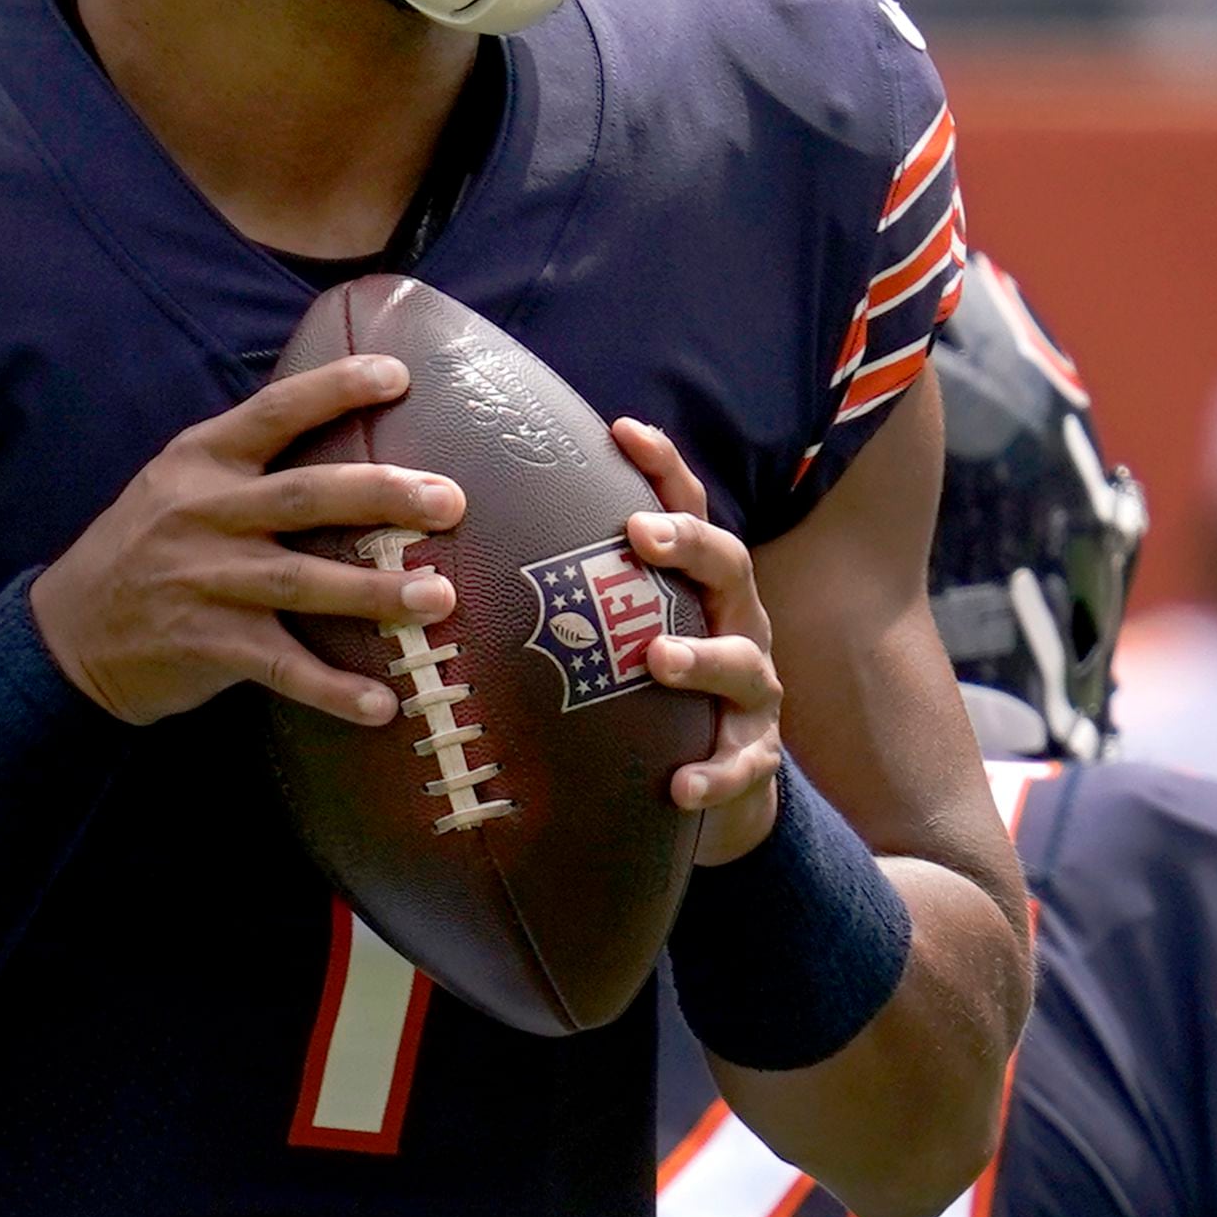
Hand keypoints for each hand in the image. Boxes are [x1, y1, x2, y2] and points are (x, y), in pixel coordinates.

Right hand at [29, 352, 457, 725]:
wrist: (68, 633)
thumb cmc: (147, 548)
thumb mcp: (180, 485)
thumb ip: (250, 462)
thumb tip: (351, 434)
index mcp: (201, 461)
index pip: (274, 411)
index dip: (335, 389)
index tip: (399, 374)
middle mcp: (203, 514)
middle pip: (303, 496)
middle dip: (380, 496)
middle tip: (450, 500)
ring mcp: (205, 581)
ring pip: (301, 582)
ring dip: (374, 593)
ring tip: (441, 597)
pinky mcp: (207, 645)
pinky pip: (281, 667)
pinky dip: (333, 688)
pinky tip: (383, 704)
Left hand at [609, 417, 783, 864]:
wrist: (717, 782)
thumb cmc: (649, 693)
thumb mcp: (621, 635)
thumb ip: (574, 595)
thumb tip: (462, 545)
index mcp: (698, 586)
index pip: (688, 510)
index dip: (663, 468)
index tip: (622, 430)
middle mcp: (736, 623)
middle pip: (728, 565)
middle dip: (688, 544)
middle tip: (641, 533)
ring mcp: (752, 689)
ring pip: (743, 662)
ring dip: (702, 658)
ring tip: (658, 660)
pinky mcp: (755, 754)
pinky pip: (743, 762)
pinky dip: (716, 771)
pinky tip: (680, 786)